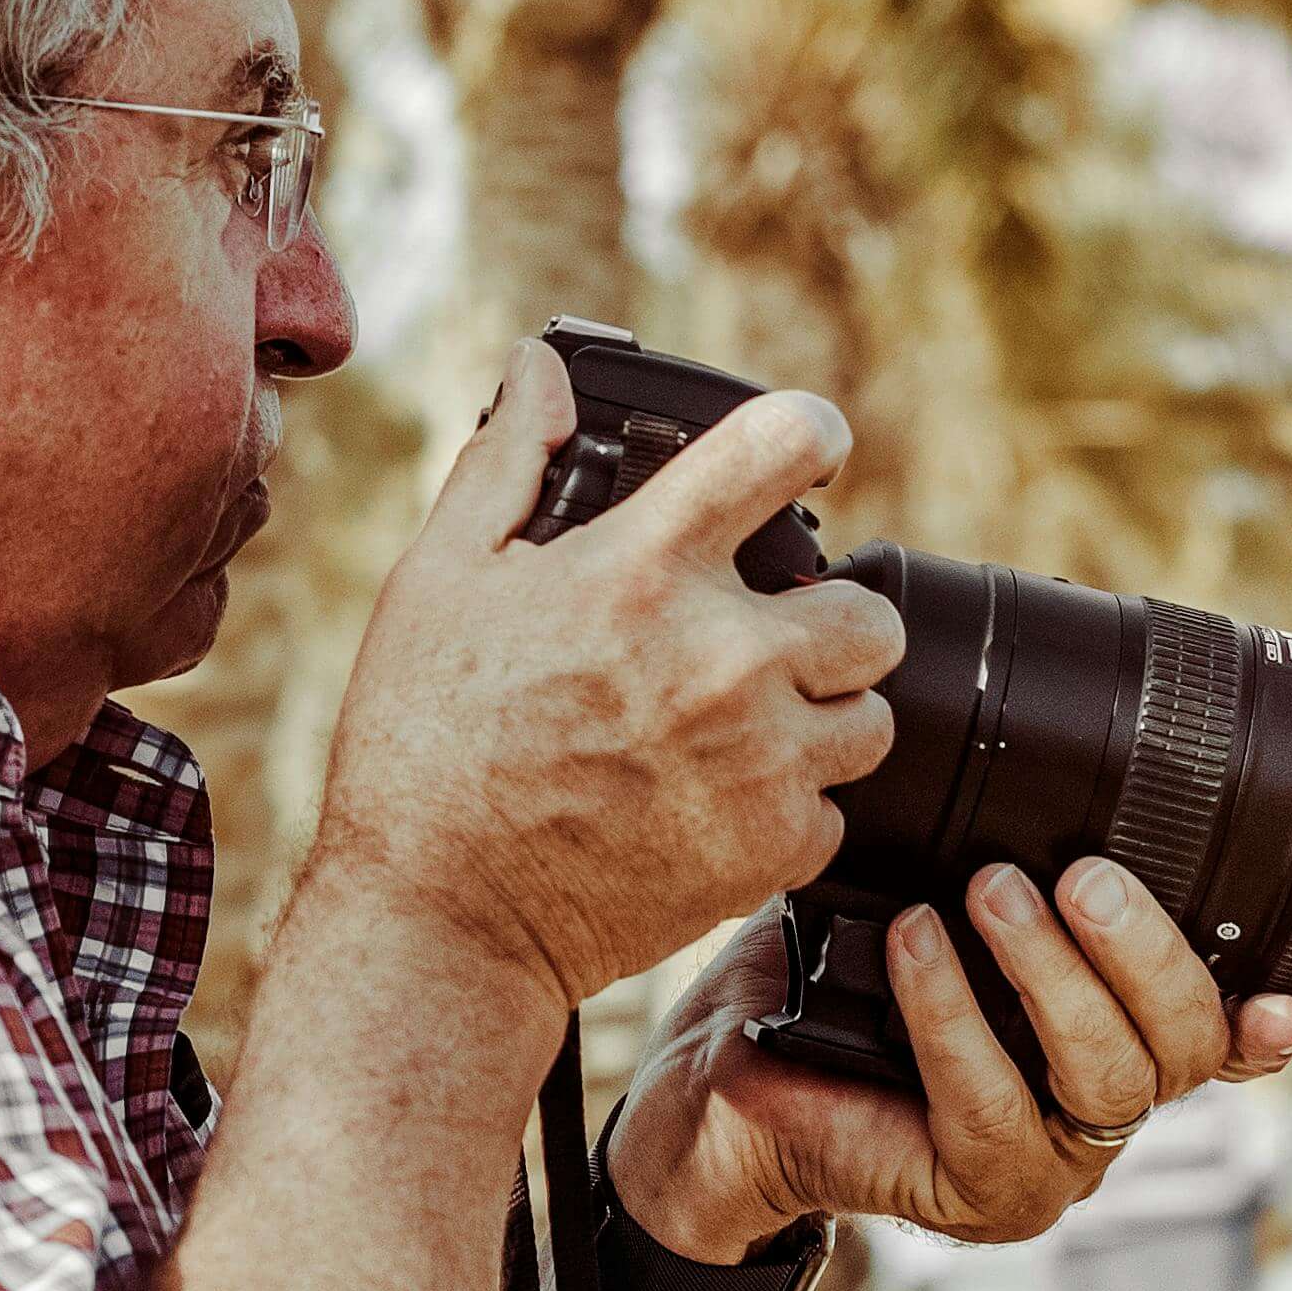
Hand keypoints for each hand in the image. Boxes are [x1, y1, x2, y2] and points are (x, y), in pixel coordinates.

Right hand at [304, 340, 908, 1002]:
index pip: (783, 442)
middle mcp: (723, 657)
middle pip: (868, 612)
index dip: (809, 432)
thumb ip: (505, 462)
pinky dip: (792, 810)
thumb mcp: (437, 580)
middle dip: (830, 620)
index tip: (808, 448)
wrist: (439, 919)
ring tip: (747, 731)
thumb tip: (543, 371)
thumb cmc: (422, 747)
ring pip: (869, 717)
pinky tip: (721, 804)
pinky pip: (834, 813)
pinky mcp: (769, 850)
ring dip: (823, 718)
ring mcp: (758, 760)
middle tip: (769, 642)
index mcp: (644, 569)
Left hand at [609, 859, 1291, 1256]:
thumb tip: (1048, 769)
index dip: (1263, 1024)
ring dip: (1054, 975)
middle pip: (1183, 1046)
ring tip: (989, 891)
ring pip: (1111, 1078)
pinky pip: (995, 1107)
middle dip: (1143, 949)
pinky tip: (912, 944)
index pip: (1218, 1039)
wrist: (716, 1096)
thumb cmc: (826, 989)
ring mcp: (1049, 1165)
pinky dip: (955, 1016)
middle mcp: (1097, 1110)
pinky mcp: (980, 1195)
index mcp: (1107, 1043)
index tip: (1287, 994)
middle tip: (1081, 873)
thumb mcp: (930, 908)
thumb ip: (1009, 874)